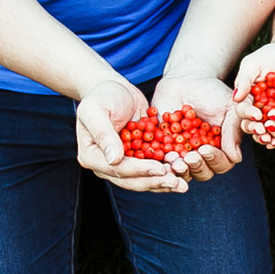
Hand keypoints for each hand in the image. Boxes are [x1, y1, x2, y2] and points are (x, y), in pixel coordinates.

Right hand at [74, 77, 184, 193]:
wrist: (115, 89)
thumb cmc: (102, 95)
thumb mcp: (97, 109)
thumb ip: (103, 133)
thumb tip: (113, 159)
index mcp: (91, 156)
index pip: (117, 170)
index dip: (139, 171)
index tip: (160, 169)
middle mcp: (105, 165)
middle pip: (131, 181)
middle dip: (155, 182)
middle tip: (177, 183)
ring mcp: (122, 165)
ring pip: (143, 180)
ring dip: (164, 183)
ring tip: (183, 184)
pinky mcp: (137, 159)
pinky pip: (152, 170)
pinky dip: (167, 172)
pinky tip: (183, 173)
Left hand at [148, 73, 241, 182]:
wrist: (186, 81)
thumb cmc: (212, 92)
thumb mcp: (230, 107)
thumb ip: (234, 129)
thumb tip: (236, 157)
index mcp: (222, 149)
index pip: (222, 163)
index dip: (214, 160)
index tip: (205, 149)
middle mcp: (203, 156)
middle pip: (203, 172)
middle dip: (197, 166)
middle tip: (190, 156)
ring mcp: (183, 155)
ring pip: (184, 172)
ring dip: (180, 169)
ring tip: (175, 159)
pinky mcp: (165, 150)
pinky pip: (163, 164)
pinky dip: (163, 163)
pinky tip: (162, 155)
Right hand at [231, 41, 274, 144]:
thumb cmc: (271, 55)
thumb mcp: (254, 63)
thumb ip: (244, 79)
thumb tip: (235, 98)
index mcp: (247, 98)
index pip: (243, 110)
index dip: (248, 114)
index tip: (256, 115)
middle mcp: (259, 108)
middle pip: (254, 123)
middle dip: (256, 129)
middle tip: (262, 131)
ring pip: (270, 128)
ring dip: (271, 135)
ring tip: (273, 138)